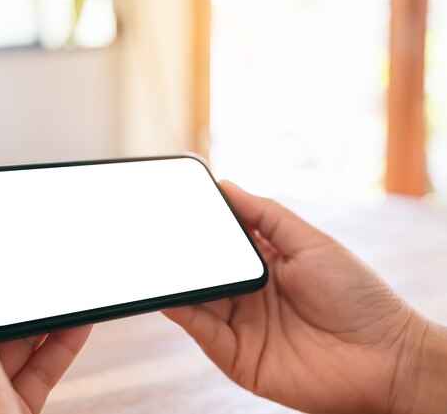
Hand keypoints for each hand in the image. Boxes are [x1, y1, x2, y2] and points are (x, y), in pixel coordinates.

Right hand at [164, 181, 446, 413]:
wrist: (384, 357)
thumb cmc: (356, 295)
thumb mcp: (310, 242)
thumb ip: (266, 215)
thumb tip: (226, 185)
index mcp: (265, 265)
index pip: (223, 243)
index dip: (201, 228)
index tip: (178, 206)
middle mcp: (248, 295)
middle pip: (206, 272)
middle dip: (184, 255)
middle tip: (160, 235)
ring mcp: (241, 326)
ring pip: (198, 300)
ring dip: (178, 283)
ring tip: (158, 262)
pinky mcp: (237, 357)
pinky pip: (203, 332)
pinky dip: (183, 314)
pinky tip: (171, 296)